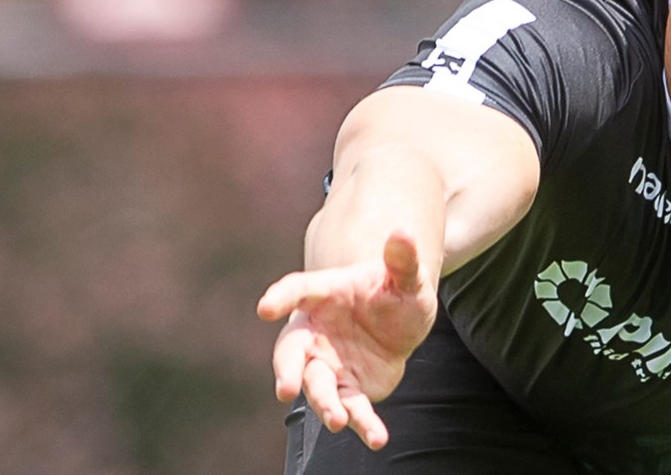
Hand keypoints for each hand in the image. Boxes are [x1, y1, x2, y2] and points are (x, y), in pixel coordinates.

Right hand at [256, 231, 436, 449]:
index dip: (281, 298)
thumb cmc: (394, 291)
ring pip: (316, 386)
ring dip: (324, 405)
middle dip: (286, 370)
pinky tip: (378, 438)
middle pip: (291, 352)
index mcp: (323, 294)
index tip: (265, 307)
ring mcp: (328, 363)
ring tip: (338, 421)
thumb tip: (405, 232)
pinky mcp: (348, 389)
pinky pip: (351, 407)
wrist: (400, 322)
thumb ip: (403, 259)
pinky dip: (363, 423)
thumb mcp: (406, 275)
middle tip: (285, 388)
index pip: (296, 291)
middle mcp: (316, 332)